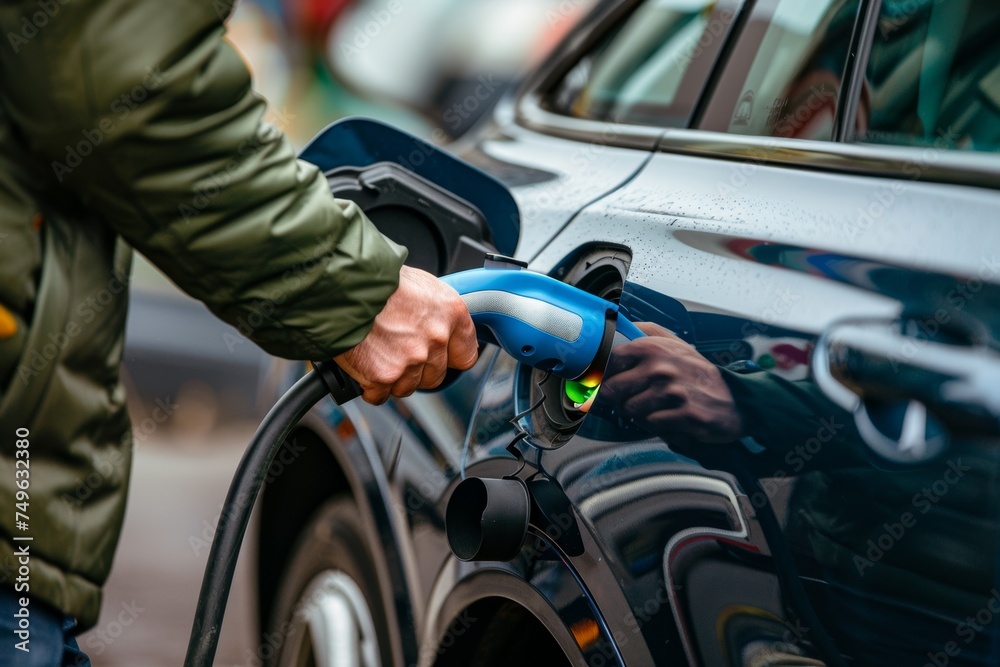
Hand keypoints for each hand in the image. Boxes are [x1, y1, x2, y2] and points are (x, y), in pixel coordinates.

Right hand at [334, 265, 477, 403]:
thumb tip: (438, 325)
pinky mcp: (384, 375)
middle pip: (435, 375)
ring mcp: (411, 360)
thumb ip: (435, 312)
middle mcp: (436, 339)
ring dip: (392, 377)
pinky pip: (379, 395)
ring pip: (407, 387)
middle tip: (397, 350)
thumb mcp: (420, 284)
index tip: (440, 358)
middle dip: (417, 369)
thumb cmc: (376, 279)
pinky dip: (369, 386)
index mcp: (452, 313)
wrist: (340, 284)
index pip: (466, 355)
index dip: (449, 358)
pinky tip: (363, 366)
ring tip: (376, 352)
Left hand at [599, 322, 742, 443]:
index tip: (611, 379)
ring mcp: (672, 393)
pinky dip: (657, 424)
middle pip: (612, 390)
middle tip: (637, 396)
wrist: (734, 399)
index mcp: (652, 347)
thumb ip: (644, 331)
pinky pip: (651, 424)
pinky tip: (671, 417)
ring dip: (639, 412)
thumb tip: (617, 323)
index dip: (606, 374)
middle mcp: (660, 367)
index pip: (608, 361)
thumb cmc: (697, 372)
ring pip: (629, 410)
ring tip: (658, 406)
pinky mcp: (683, 416)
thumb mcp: (673, 342)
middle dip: (620, 397)